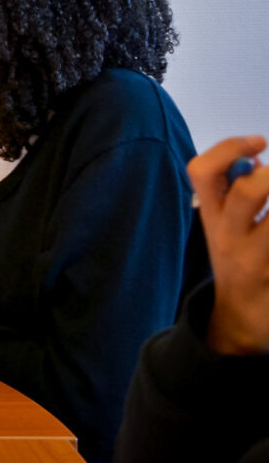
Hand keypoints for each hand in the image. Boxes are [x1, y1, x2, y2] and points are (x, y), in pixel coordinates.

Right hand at [188, 135, 268, 354]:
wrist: (241, 321)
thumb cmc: (239, 262)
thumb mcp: (224, 227)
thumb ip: (233, 193)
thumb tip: (256, 160)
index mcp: (212, 219)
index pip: (202, 173)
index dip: (229, 149)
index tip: (259, 141)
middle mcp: (229, 237)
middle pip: (245, 194)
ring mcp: (256, 261)